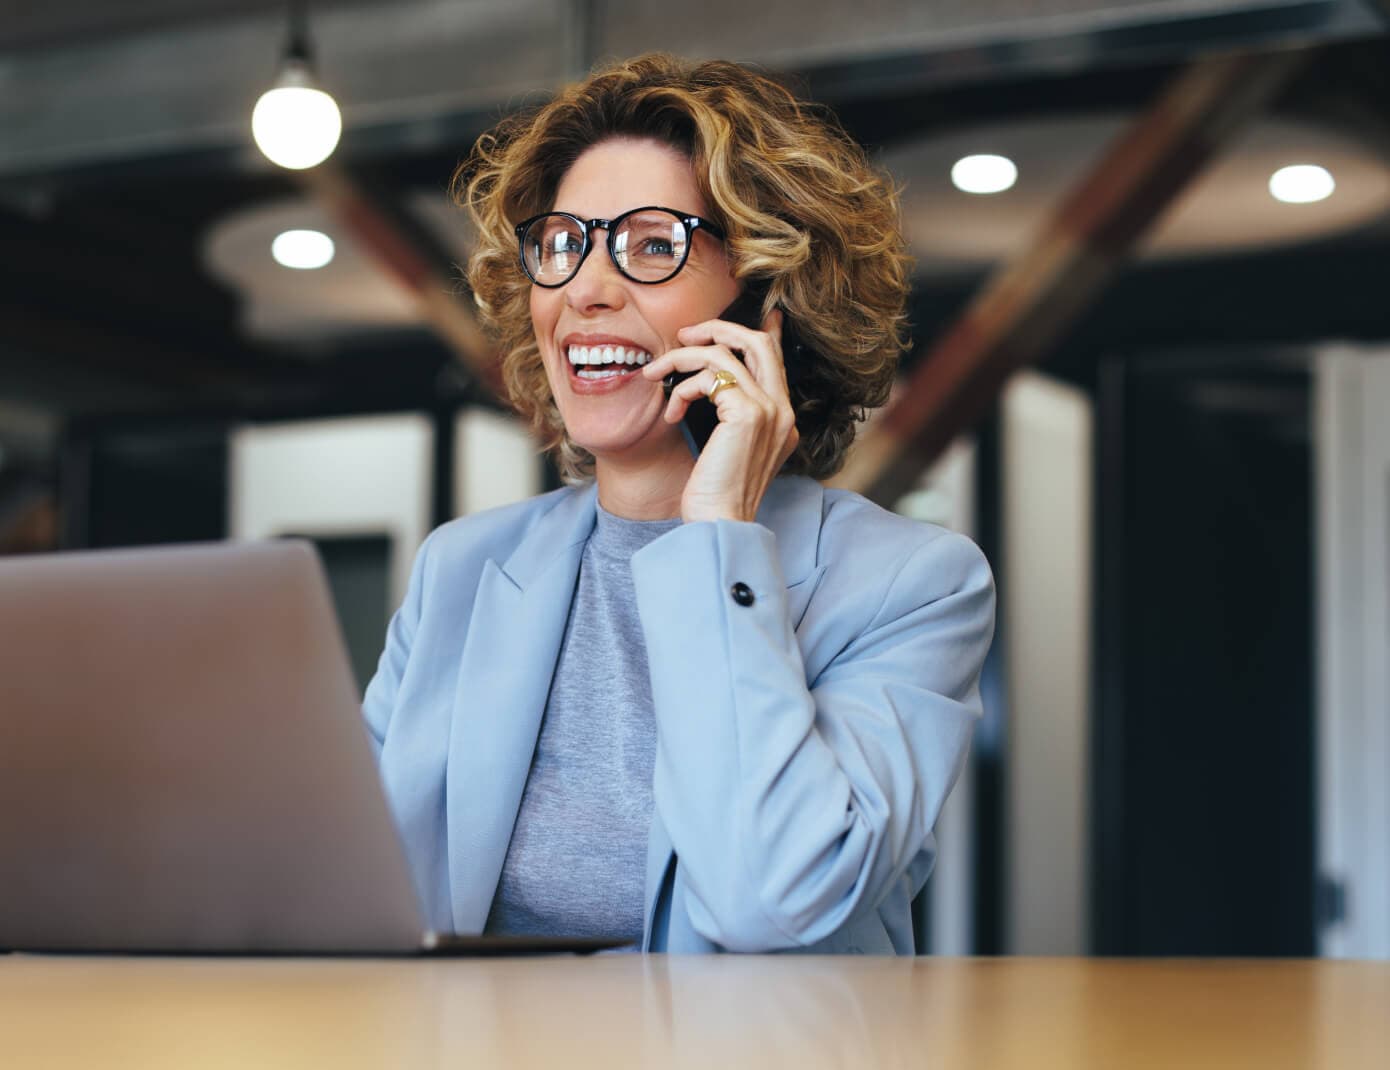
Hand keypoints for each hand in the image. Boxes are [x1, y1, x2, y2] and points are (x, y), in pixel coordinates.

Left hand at [640, 308, 799, 523]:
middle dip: (716, 328)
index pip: (777, 360)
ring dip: (680, 357)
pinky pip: (707, 378)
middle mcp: (783, 410)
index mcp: (783, 418)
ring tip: (656, 373)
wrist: (720, 524)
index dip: (767, 331)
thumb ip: (733, 414)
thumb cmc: (716, 494)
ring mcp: (769, 410)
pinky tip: (672, 414)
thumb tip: (713, 383)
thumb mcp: (730, 448)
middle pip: (757, 342)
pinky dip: (681, 389)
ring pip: (723, 353)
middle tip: (684, 334)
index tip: (761, 313)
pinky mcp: (747, 414)